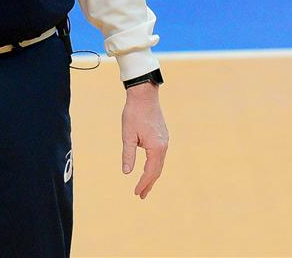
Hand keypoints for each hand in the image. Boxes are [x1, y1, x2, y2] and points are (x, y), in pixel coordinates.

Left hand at [121, 84, 167, 199]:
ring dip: (152, 175)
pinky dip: (154, 165)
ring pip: (159, 163)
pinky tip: (149, 168)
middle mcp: (163, 146)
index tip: (137, 193)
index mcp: (156, 148)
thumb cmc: (134, 113)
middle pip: (157, 170)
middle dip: (149, 183)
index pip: (150, 172)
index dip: (143, 184)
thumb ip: (128, 154)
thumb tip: (126, 172)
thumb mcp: (127, 135)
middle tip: (141, 195)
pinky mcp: (163, 136)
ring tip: (144, 185)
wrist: (144, 95)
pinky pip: (160, 156)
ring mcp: (165, 141)